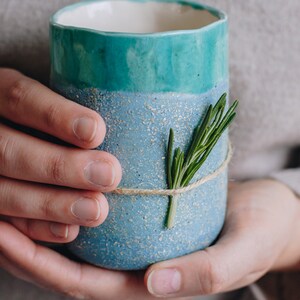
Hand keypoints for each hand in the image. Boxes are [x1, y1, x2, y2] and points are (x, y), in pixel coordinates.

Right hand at [0, 68, 121, 241]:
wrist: (17, 139)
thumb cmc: (42, 118)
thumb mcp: (46, 96)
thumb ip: (64, 104)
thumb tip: (115, 115)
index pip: (18, 98)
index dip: (55, 116)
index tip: (96, 131)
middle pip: (9, 151)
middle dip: (61, 167)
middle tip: (109, 175)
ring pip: (3, 194)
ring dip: (51, 205)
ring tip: (97, 210)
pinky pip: (2, 228)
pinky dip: (33, 233)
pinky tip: (68, 232)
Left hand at [1, 179, 298, 298]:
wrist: (268, 211)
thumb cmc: (260, 233)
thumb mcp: (242, 252)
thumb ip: (207, 272)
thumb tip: (155, 282)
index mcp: (151, 282)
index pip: (84, 283)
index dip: (43, 265)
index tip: (7, 236)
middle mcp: (135, 261)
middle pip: (70, 258)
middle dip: (27, 239)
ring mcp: (137, 236)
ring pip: (79, 233)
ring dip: (44, 215)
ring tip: (15, 187)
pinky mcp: (143, 211)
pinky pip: (99, 209)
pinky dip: (74, 197)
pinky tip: (61, 175)